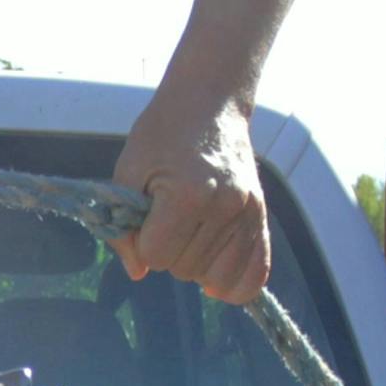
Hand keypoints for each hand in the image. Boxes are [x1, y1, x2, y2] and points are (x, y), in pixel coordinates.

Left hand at [112, 92, 270, 306]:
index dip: (142, 241)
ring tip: (189, 232)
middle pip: (184, 269)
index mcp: (188, 194)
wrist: (209, 102)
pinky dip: (233, 283)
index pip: (156, 256)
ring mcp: (249, 213)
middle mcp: (225, 207)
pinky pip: (255, 274)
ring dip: (194, 264)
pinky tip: (215, 276)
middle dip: (167, 251)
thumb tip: (136, 271)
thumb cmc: (162, 133)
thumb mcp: (128, 170)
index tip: (144, 218)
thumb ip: (123, 225)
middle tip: (167, 217)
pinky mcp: (262, 216)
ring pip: (215, 278)